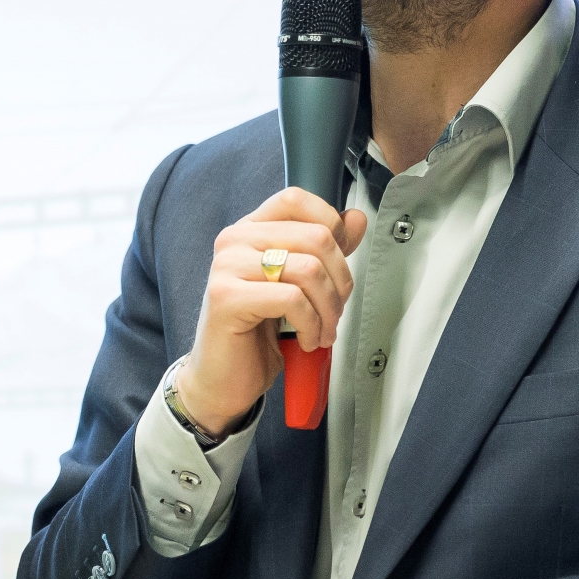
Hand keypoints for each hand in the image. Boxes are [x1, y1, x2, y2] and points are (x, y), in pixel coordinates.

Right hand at [172, 188, 366, 433]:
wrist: (223, 379)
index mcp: (250, 231)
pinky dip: (311, 324)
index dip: (329, 225)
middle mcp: (234, 241)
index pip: (295, 199)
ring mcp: (226, 267)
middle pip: (314, 236)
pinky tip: (307, 340)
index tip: (336, 261)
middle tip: (335, 310)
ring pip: (308, 268)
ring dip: (329, 308)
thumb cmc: (256, 333)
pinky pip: (291, 299)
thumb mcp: (297, 285)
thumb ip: (324, 250)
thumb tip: (355, 218)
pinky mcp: (226, 298)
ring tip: (323, 330)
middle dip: (339, 280)